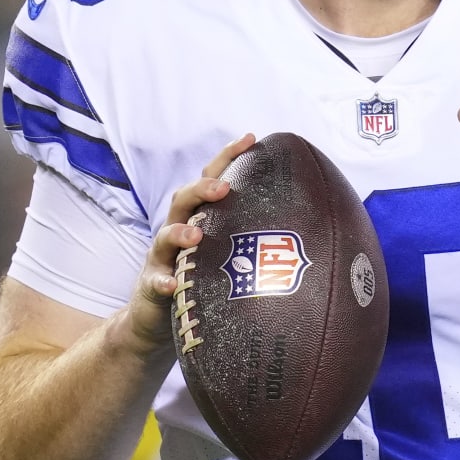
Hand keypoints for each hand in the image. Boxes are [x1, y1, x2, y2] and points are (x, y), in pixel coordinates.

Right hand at [123, 133, 256, 354]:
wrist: (156, 320)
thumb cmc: (202, 282)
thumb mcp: (227, 255)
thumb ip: (253, 239)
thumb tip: (307, 233)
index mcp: (200, 218)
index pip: (212, 180)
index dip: (228, 157)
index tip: (251, 139)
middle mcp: (178, 231)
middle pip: (184, 199)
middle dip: (203, 189)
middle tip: (224, 187)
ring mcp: (162, 258)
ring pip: (164, 236)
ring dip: (179, 232)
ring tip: (197, 233)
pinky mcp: (152, 286)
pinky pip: (155, 282)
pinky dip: (163, 281)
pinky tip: (172, 284)